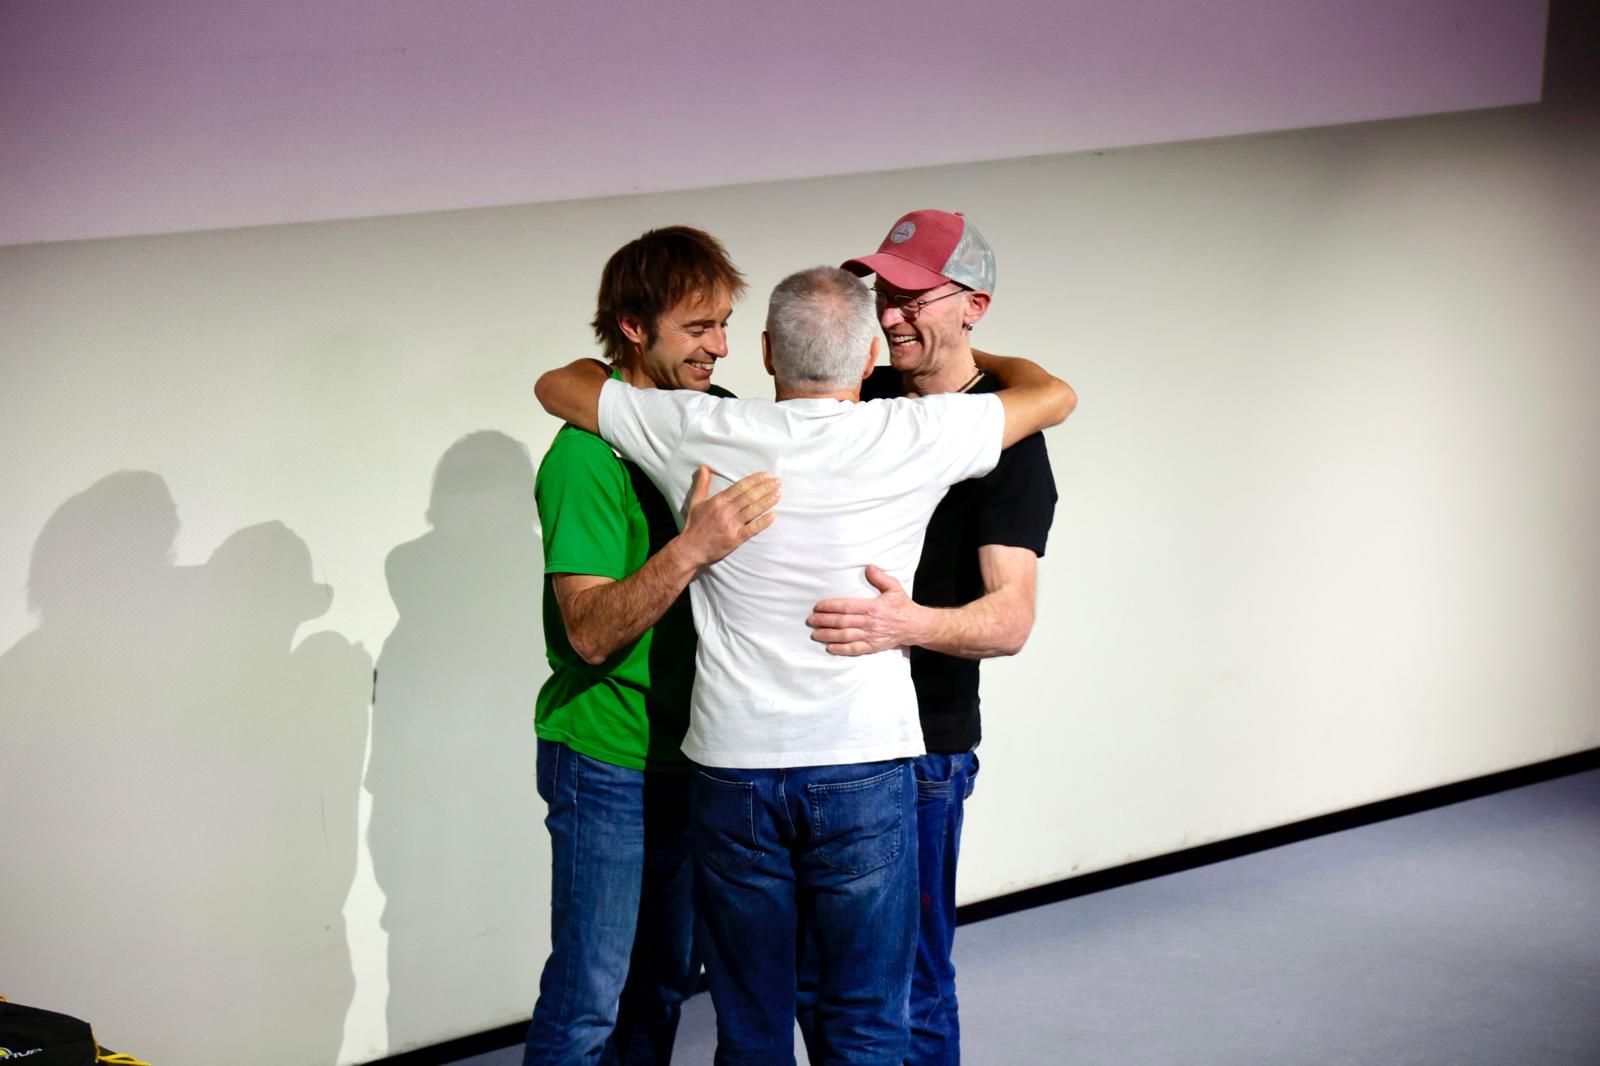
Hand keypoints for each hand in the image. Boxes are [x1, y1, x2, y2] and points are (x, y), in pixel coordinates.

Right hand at [678, 465, 779, 567]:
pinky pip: (752, 529)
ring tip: (778, 494)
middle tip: (777, 482)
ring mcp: (731, 525)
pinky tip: (773, 516)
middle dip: (765, 488)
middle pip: (749, 497)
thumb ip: (702, 483)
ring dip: (767, 502)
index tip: (766, 475)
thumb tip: (704, 467)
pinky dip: (762, 522)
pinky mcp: (735, 539)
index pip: (739, 487)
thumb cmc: (694, 524)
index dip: (754, 480)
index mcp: (718, 501)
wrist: (691, 549)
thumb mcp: (696, 501)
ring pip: (752, 511)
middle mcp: (725, 511)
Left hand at [807, 564, 924, 656]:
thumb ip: (880, 578)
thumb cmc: (902, 606)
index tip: (818, 607)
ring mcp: (871, 636)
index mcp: (872, 607)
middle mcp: (870, 622)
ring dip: (828, 635)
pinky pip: (854, 649)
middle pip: (842, 622)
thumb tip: (868, 567)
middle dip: (823, 621)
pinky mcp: (873, 646)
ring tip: (815, 634)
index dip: (830, 606)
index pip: (846, 606)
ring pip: (845, 636)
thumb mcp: (894, 588)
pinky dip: (841, 649)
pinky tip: (829, 647)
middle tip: (810, 621)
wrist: (915, 626)